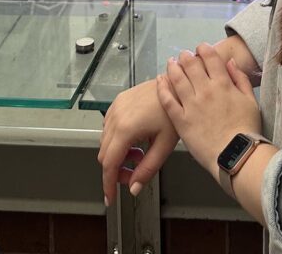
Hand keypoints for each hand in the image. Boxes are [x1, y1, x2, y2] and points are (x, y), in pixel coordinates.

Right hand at [97, 77, 178, 204]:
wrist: (178, 83)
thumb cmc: (174, 110)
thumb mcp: (164, 145)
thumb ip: (147, 169)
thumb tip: (134, 188)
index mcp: (125, 128)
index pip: (109, 164)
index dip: (108, 184)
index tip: (111, 198)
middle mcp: (116, 116)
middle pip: (104, 154)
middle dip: (116, 170)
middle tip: (134, 175)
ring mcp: (116, 106)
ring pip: (105, 140)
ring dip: (117, 154)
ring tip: (139, 154)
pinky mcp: (120, 100)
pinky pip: (109, 126)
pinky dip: (117, 139)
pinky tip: (135, 140)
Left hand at [157, 43, 261, 179]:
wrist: (236, 155)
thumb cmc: (246, 130)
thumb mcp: (251, 100)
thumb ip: (240, 79)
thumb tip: (230, 63)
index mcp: (223, 83)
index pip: (210, 57)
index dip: (203, 49)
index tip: (201, 49)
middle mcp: (205, 90)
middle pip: (190, 64)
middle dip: (186, 56)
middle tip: (184, 55)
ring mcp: (191, 105)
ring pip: (177, 78)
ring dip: (172, 67)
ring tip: (171, 63)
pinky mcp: (181, 120)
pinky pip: (167, 100)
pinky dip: (162, 88)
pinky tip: (160, 80)